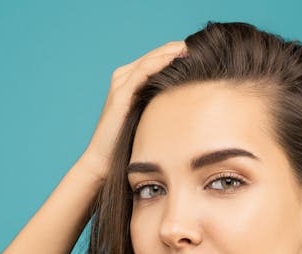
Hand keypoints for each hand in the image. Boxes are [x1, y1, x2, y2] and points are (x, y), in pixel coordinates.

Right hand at [81, 40, 187, 180]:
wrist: (104, 160)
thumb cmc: (127, 144)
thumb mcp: (148, 118)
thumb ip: (160, 105)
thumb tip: (187, 102)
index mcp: (129, 82)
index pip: (155, 60)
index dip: (175, 53)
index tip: (198, 52)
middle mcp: (123, 78)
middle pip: (154, 56)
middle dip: (175, 49)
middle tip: (197, 45)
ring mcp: (121, 84)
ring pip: (149, 60)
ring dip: (169, 52)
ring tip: (188, 49)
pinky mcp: (121, 94)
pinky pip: (143, 72)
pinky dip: (159, 63)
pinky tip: (174, 60)